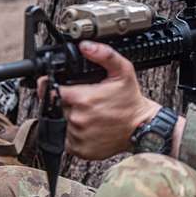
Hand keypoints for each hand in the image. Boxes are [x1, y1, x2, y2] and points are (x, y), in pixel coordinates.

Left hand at [38, 41, 159, 159]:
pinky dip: (75, 134)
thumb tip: (86, 46)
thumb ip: (104, 55)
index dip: (55, 88)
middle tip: (86, 101)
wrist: (142, 127)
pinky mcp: (80, 150)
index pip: (53, 91)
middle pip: (57, 107)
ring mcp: (78, 136)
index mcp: (83, 99)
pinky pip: (68, 140)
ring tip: (90, 114)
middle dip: (67, 103)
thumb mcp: (123, 71)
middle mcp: (78, 119)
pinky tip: (90, 127)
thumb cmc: (131, 101)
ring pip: (62, 124)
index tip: (63, 88)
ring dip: (71, 118)